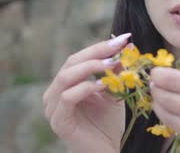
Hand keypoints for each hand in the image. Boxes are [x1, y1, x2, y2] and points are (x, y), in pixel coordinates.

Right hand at [42, 33, 130, 152]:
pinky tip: (102, 85)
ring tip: (112, 63)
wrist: (105, 152)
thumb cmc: (107, 125)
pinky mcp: (58, 122)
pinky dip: (85, 88)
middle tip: (119, 46)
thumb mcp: (113, 92)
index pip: (80, 58)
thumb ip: (115, 71)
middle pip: (72, 62)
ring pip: (65, 77)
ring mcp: (53, 108)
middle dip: (97, 52)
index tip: (124, 38)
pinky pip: (67, 98)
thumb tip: (126, 46)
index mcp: (65, 84)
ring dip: (90, 67)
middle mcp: (54, 93)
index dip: (101, 46)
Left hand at [149, 68, 179, 152]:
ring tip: (160, 100)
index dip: (159, 75)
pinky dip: (175, 123)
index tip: (154, 73)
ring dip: (160, 107)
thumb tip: (175, 80)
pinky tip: (176, 117)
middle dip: (156, 90)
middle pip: (167, 99)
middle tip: (154, 85)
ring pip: (169, 118)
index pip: (175, 80)